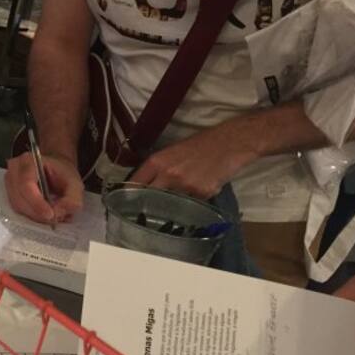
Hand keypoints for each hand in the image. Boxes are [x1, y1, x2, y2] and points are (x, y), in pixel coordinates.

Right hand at [4, 152, 82, 223]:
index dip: (37, 203)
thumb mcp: (76, 185)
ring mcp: (9, 181)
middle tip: (54, 218)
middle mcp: (14, 170)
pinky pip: (17, 209)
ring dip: (35, 215)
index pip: (26, 184)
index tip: (50, 215)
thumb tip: (58, 214)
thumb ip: (72, 200)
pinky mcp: (9, 192)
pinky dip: (31, 214)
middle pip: (20, 199)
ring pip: (18, 206)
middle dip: (38, 213)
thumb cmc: (63, 173)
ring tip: (50, 214)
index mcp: (28, 161)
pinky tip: (42, 212)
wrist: (54, 169)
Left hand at [129, 123, 258, 198]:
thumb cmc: (200, 144)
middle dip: (147, 204)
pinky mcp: (202, 194)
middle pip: (149, 197)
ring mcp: (185, 186)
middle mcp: (168, 175)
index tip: (125, 202)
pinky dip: (194, 201)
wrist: (229, 143)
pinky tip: (201, 189)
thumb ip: (159, 168)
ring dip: (173, 204)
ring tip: (180, 199)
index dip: (129, 194)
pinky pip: (192, 204)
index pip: (135, 183)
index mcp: (157, 162)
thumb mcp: (172, 152)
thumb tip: (146, 185)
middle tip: (145, 211)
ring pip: (171, 204)